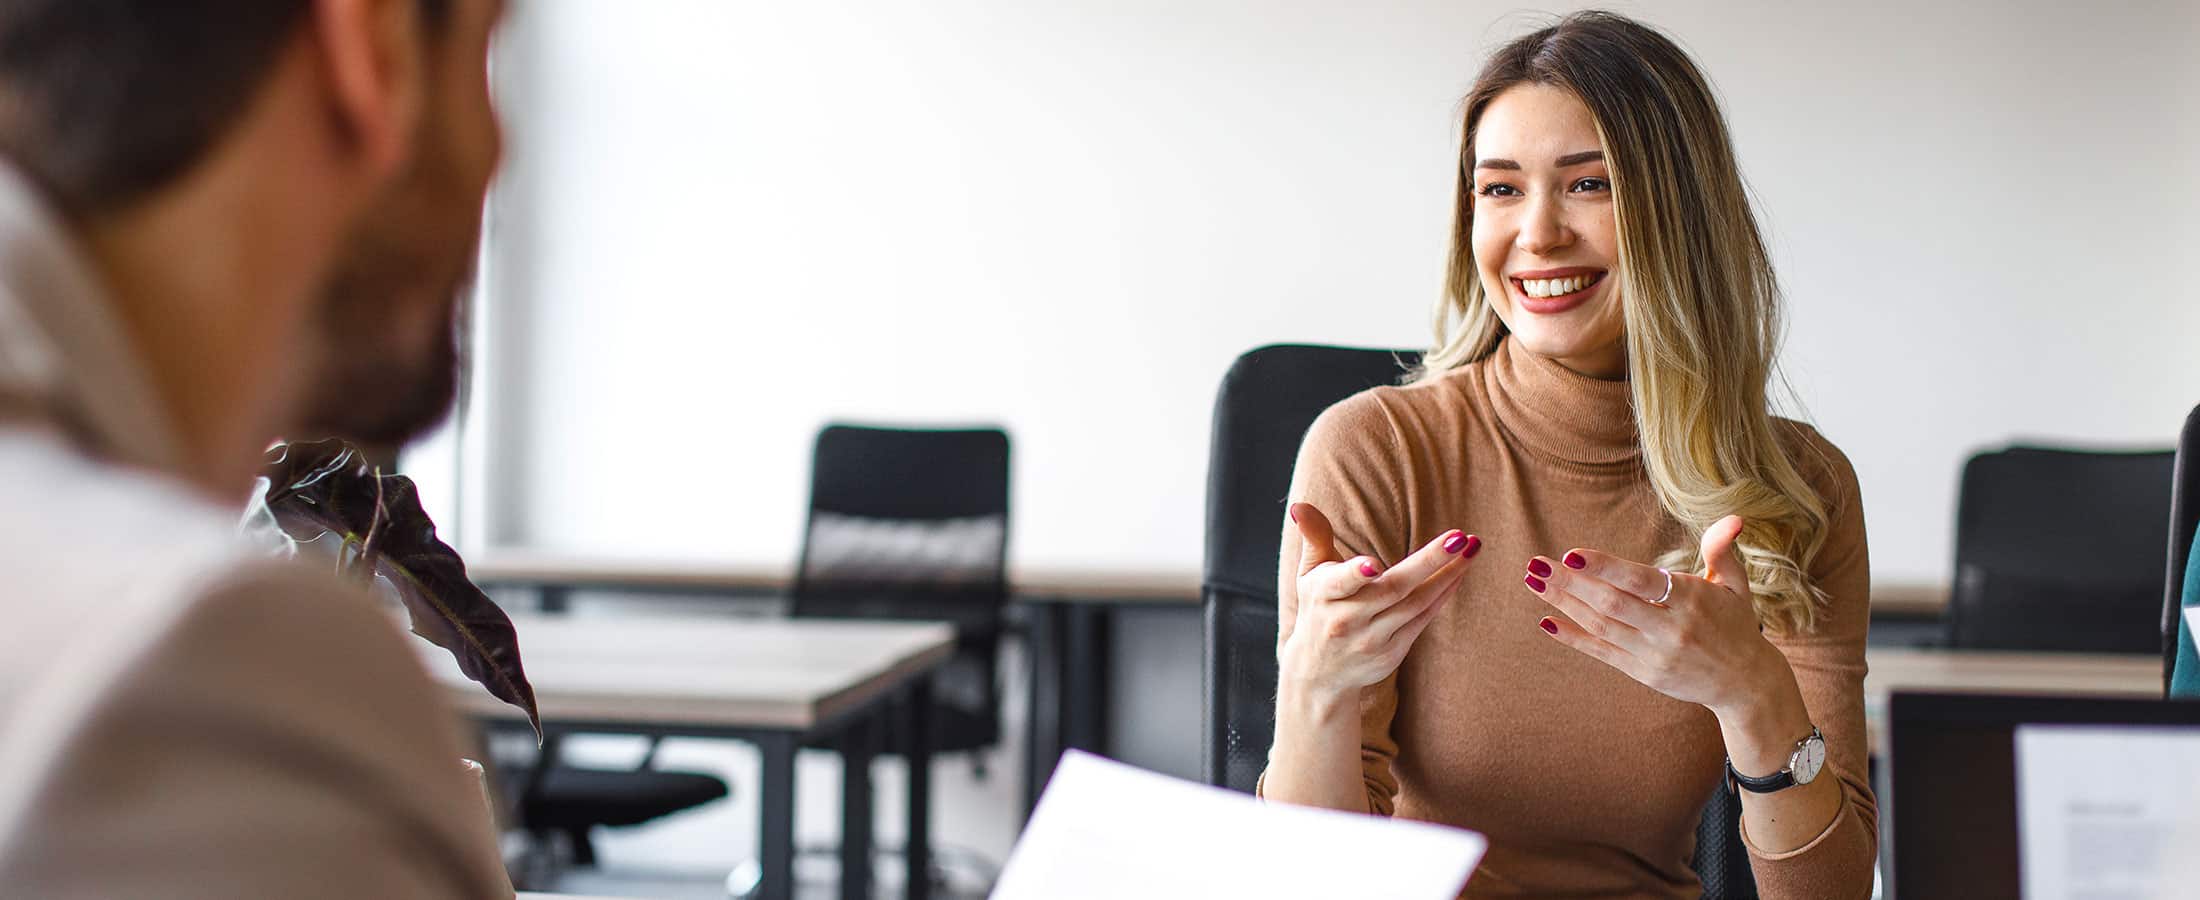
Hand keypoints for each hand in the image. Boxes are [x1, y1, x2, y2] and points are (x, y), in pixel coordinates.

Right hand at [1279, 502, 1478, 699]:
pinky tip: (1459, 572)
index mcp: (1323, 595)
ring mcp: (1371, 639)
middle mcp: (1346, 620)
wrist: (1319, 673)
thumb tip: (1301, 506)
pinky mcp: (1391, 653)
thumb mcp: (1309, 575)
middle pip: (1392, 589)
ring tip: (1471, 547)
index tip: (1374, 564)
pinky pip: (1422, 619)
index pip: (1339, 583)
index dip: (1356, 574)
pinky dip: (1442, 595)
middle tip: (1459, 537)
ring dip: (1447, 575)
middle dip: (1427, 562)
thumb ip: (1314, 538)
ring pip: (1415, 604)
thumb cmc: (1318, 609)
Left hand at [1524, 515, 1784, 713]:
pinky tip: (1547, 620)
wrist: (1745, 683)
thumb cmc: (1736, 624)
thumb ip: (1723, 550)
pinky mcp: (1643, 673)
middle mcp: (1670, 629)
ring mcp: (1654, 654)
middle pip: (1612, 604)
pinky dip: (1573, 637)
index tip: (1572, 554)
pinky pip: (1601, 652)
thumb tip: (1734, 518)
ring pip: (1601, 626)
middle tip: (1536, 564)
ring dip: (1564, 603)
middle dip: (1571, 583)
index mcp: (1691, 600)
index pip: (1640, 581)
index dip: (1605, 567)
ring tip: (1533, 581)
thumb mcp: (1736, 585)